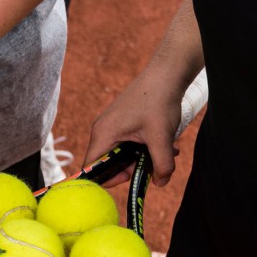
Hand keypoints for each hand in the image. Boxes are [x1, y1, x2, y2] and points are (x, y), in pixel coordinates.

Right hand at [83, 72, 185, 187]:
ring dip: (141, 157)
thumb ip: (161, 163)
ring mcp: (111, 126)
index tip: (129, 177)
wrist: (166, 74)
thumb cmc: (158, 100)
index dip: (106, 178)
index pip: (91, 167)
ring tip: (165, 152)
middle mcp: (102, 131)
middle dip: (131, 167)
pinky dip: (143, 147)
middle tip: (153, 165)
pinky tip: (164, 143)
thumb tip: (161, 182)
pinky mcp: (121, 122)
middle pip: (108, 162)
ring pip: (121, 152)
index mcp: (103, 134)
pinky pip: (127, 142)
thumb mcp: (161, 137)